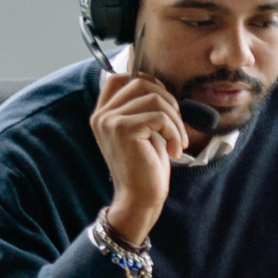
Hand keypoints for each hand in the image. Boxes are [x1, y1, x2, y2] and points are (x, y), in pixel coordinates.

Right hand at [89, 72, 188, 244]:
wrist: (139, 199)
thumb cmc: (144, 167)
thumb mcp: (140, 131)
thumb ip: (140, 107)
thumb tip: (156, 83)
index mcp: (102, 115)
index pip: (118, 77)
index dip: (145, 81)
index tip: (162, 104)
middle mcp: (101, 116)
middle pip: (140, 82)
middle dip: (167, 100)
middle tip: (175, 125)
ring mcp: (109, 122)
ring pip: (153, 98)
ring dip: (174, 119)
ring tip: (177, 140)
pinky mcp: (123, 130)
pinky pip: (159, 116)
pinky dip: (174, 131)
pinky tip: (174, 149)